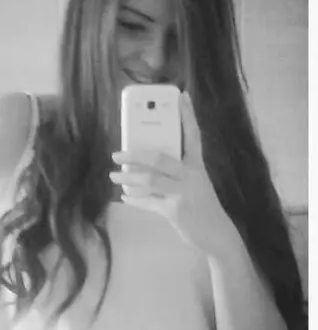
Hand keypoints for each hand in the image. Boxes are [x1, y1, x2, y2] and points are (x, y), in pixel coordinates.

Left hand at [110, 91, 238, 255]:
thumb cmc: (202, 205)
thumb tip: (143, 166)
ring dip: (127, 178)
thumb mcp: (194, 184)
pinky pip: (149, 202)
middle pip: (158, 158)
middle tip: (116, 154)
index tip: (181, 96)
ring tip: (113, 176)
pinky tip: (125, 197)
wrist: (216, 234)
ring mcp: (183, 193)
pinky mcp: (175, 211)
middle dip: (133, 155)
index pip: (193, 135)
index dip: (187, 115)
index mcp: (197, 165)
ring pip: (149, 180)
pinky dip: (135, 200)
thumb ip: (175, 173)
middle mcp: (191, 175)